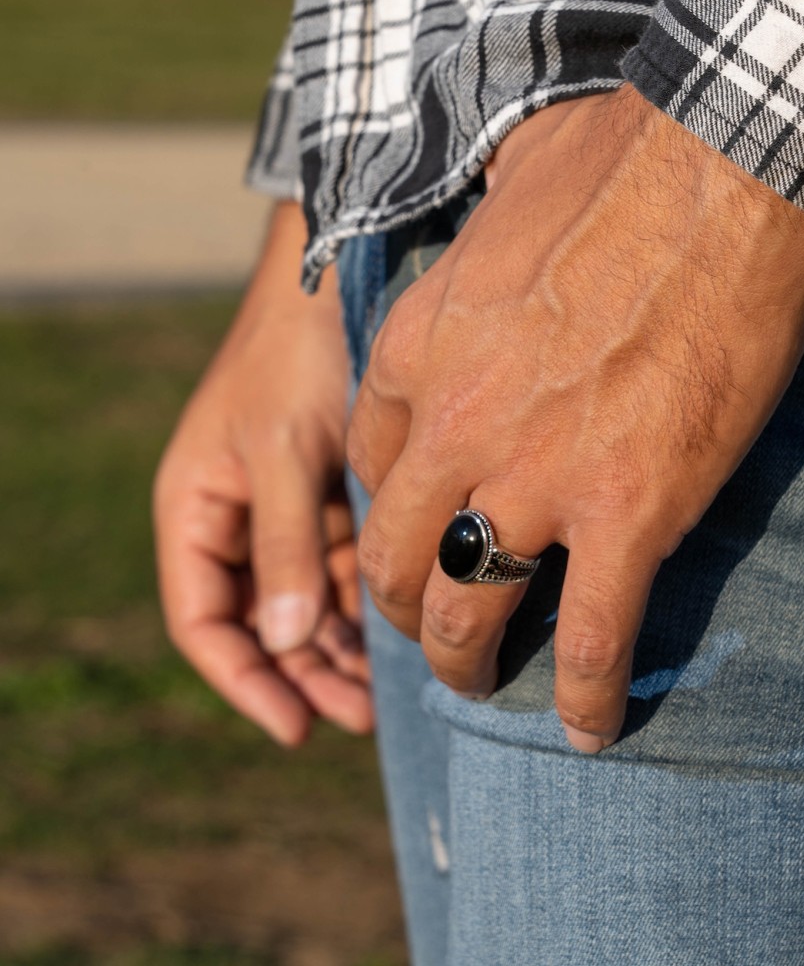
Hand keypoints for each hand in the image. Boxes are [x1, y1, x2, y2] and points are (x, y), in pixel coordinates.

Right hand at [154, 201, 372, 745]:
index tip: (296, 726)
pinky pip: (343, 571)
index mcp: (195, 512)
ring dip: (338, 650)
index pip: (205, 622)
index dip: (245, 681)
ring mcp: (287, 514)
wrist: (334, 287)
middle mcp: (236, 522)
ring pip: (306, 605)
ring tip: (384, 696)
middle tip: (358, 719)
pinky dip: (363, 606)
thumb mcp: (282, 454)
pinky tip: (397, 637)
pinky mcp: (331, 500)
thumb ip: (284, 547)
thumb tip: (284, 641)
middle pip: (261, 625)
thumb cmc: (293, 362)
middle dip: (303, 675)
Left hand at [347, 86, 803, 751]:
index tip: (420, 525)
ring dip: (465, 664)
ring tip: (479, 685)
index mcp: (414, 354)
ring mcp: (535, 481)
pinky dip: (583, 695)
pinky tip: (586, 727)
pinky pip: (588, 637)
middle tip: (431, 628)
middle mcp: (455, 430)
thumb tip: (484, 236)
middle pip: (397, 557)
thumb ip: (469, 249)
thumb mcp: (496, 201)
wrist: (720, 174)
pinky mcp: (625, 514)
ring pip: (468, 613)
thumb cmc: (614, 168)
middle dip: (403, 609)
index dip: (391, 507)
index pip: (369, 463)